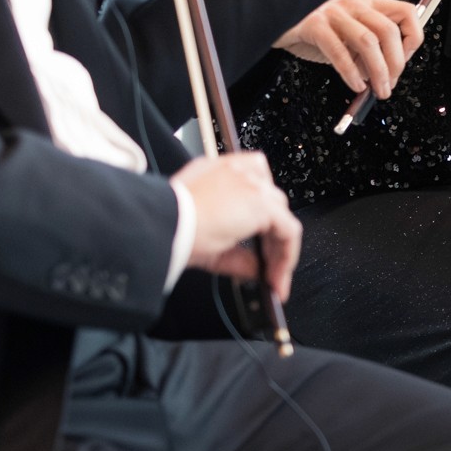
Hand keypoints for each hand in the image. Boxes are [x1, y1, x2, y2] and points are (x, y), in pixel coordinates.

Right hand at [173, 151, 301, 300]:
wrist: (161, 225)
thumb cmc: (170, 228)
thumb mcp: (208, 243)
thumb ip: (237, 255)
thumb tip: (256, 269)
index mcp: (217, 173)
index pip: (251, 186)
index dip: (260, 217)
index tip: (259, 241)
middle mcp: (236, 172)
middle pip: (271, 203)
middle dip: (271, 239)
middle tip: (268, 267)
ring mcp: (251, 185)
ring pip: (281, 217)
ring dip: (280, 250)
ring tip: (273, 277)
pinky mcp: (262, 203)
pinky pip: (288, 230)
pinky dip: (287, 255)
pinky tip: (276, 276)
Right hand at [277, 0, 424, 97]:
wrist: (273, 18)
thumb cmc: (311, 29)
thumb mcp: (346, 33)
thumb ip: (367, 49)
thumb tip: (385, 75)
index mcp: (367, 3)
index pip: (406, 12)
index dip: (412, 39)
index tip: (404, 61)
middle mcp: (353, 4)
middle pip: (388, 31)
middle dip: (396, 63)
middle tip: (390, 85)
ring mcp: (333, 12)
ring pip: (368, 42)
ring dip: (378, 72)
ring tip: (377, 91)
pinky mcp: (313, 25)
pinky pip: (339, 51)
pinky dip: (351, 73)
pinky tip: (355, 86)